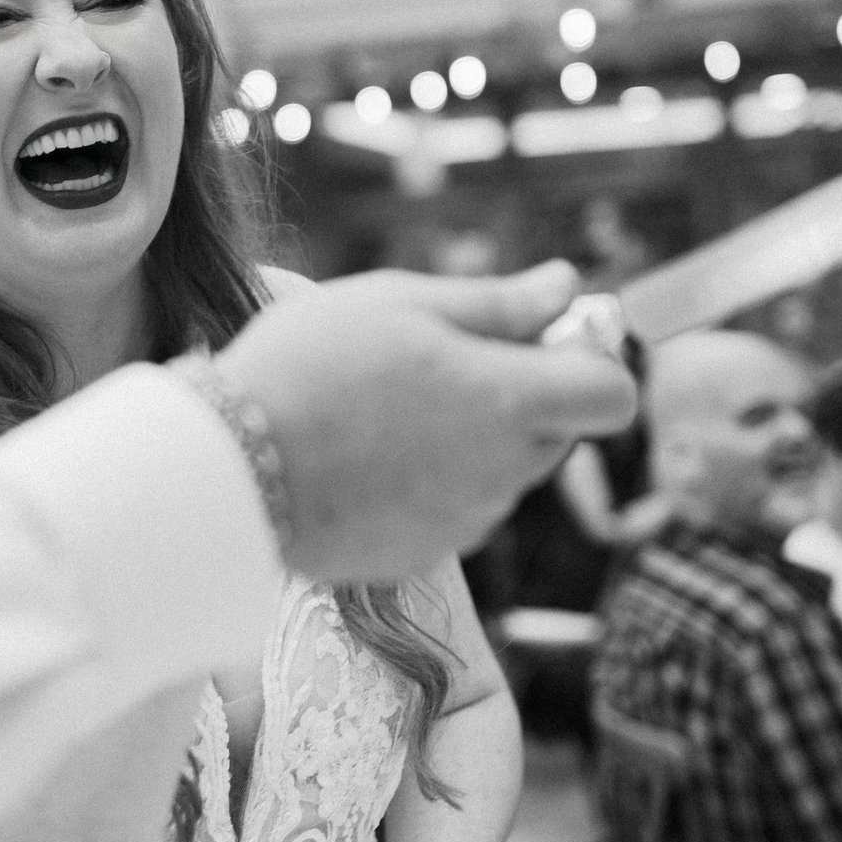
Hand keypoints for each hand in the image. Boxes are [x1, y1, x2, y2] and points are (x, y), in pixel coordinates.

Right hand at [217, 263, 637, 585]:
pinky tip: (366, 455)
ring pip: (503, 469)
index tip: (544, 333)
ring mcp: (466, 521)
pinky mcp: (424, 554)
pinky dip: (431, 480)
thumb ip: (498, 302)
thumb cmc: (311, 367)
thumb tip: (569, 287)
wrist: (228, 471)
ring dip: (473, 437)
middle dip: (522, 392)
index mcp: (509, 401)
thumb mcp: (401, 304)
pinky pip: (455, 507)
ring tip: (386, 407)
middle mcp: (504, 472)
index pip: (613, 395)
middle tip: (439, 359)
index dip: (592, 358)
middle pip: (557, 430)